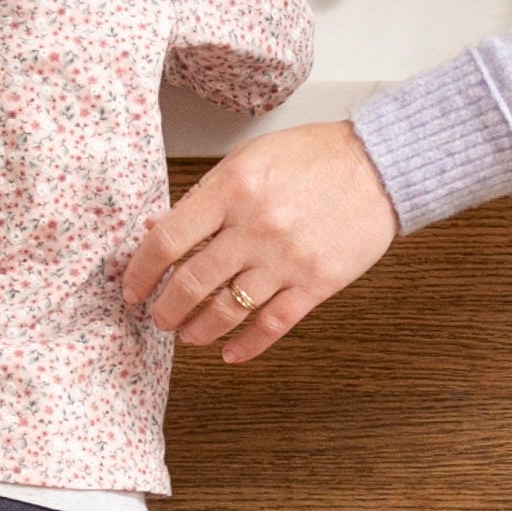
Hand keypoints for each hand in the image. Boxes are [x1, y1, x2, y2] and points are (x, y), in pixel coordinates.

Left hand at [123, 121, 399, 361]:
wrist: (379, 166)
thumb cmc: (313, 158)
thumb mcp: (249, 160)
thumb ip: (204, 196)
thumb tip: (157, 228)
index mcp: (233, 189)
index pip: (168, 240)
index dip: (141, 271)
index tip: (132, 288)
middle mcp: (256, 226)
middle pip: (191, 282)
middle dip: (165, 309)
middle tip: (158, 318)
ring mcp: (287, 258)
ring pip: (227, 311)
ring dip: (198, 330)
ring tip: (188, 334)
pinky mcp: (317, 283)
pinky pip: (272, 325)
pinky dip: (246, 345)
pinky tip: (230, 352)